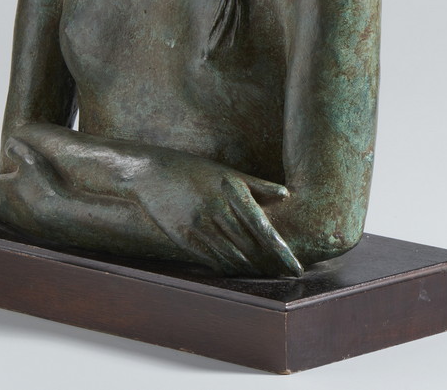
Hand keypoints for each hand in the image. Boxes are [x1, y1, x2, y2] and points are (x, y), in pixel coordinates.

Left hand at [0, 136, 67, 233]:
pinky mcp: (23, 227)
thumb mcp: (32, 161)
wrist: (60, 216)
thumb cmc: (45, 186)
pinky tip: (14, 208)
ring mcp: (13, 218)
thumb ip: (17, 150)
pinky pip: (7, 218)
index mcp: (2, 188)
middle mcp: (3, 205)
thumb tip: (7, 143)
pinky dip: (5, 211)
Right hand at [131, 156, 302, 277]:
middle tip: (285, 275)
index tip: (297, 268)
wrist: (150, 171)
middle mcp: (217, 210)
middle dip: (270, 264)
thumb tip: (286, 194)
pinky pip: (210, 260)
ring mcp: (199, 225)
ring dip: (250, 270)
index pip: (264, 228)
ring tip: (266, 276)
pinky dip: (227, 268)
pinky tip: (237, 271)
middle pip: (251, 247)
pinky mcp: (183, 237)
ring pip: (232, 257)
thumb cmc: (192, 169)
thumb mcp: (224, 172)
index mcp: (231, 191)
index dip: (282, 251)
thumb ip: (256, 185)